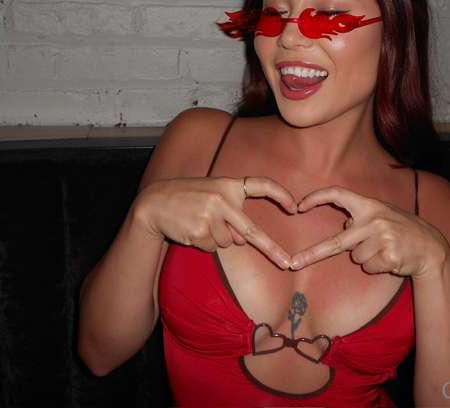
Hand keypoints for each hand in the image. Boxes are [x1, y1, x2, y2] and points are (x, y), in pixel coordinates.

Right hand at [134, 176, 296, 269]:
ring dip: (215, 238)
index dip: (280, 194)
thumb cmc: (187, 198)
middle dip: (272, 249)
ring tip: (197, 222)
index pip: (261, 185)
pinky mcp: (200, 232)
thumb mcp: (212, 196)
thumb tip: (243, 241)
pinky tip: (190, 229)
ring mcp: (211, 216)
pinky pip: (212, 248)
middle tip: (287, 264)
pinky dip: (203, 244)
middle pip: (252, 231)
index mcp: (229, 185)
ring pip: (227, 242)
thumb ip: (231, 214)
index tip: (295, 206)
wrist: (154, 203)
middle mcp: (223, 199)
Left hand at [288, 186, 449, 279]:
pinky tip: (391, 259)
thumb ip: (362, 219)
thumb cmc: (401, 230)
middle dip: (313, 254)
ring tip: (385, 249)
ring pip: (356, 257)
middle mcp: (374, 219)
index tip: (298, 206)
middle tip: (293, 263)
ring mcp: (381, 237)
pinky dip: (376, 267)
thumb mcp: (383, 215)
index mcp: (370, 205)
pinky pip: (368, 267)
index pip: (339, 195)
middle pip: (337, 241)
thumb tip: (343, 229)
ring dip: (366, 257)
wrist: (430, 246)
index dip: (317, 197)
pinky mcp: (388, 255)